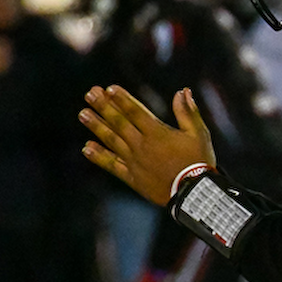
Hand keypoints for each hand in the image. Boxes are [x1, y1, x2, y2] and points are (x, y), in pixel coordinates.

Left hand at [80, 85, 215, 205]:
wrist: (194, 193)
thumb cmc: (199, 161)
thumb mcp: (199, 134)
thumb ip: (188, 112)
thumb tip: (183, 91)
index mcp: (157, 133)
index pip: (135, 111)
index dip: (122, 99)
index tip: (109, 88)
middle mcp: (142, 145)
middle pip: (119, 123)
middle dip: (104, 107)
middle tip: (89, 94)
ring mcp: (135, 162)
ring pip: (112, 141)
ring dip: (96, 127)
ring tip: (82, 114)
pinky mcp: (133, 178)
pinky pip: (112, 165)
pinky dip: (99, 157)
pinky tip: (86, 148)